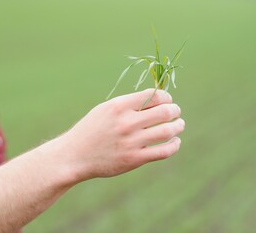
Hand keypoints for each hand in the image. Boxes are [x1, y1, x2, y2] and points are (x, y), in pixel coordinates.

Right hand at [57, 89, 184, 180]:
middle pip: (164, 112)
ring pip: (167, 131)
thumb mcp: (105, 110)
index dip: (166, 97)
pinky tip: (175, 142)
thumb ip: (129, 104)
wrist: (75, 155)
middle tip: (176, 112)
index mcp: (119, 106)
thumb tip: (156, 98)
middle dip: (175, 110)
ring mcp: (131, 142)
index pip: (154, 96)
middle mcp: (126, 122)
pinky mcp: (134, 159)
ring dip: (178, 126)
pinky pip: (164, 151)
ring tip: (179, 125)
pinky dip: (174, 145)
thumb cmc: (91, 129)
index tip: (168, 100)